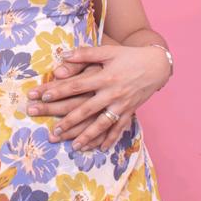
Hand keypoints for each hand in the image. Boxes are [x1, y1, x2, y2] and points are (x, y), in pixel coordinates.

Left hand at [28, 45, 170, 150]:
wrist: (156, 65)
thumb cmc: (128, 56)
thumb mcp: (107, 51)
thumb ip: (85, 54)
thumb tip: (63, 55)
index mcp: (104, 77)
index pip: (77, 86)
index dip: (59, 91)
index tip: (44, 98)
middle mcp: (112, 94)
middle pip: (86, 109)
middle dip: (68, 121)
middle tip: (53, 131)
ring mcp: (122, 105)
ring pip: (102, 124)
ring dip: (87, 136)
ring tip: (73, 146)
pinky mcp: (130, 112)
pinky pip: (119, 129)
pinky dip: (110, 140)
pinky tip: (100, 149)